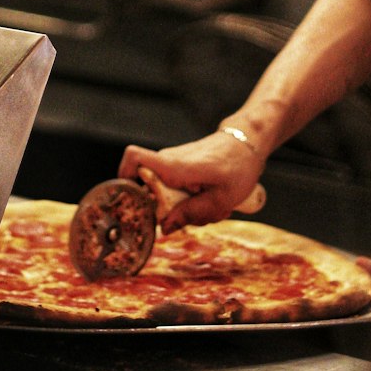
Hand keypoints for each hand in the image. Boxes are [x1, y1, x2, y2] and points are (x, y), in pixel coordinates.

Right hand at [119, 132, 263, 233]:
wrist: (247, 143)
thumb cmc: (238, 167)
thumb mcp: (221, 200)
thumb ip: (191, 214)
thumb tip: (164, 228)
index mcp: (174, 166)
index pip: (134, 158)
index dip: (123, 177)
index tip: (130, 202)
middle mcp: (167, 163)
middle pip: (150, 192)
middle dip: (168, 212)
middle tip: (196, 216)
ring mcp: (172, 166)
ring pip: (164, 195)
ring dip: (184, 208)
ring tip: (210, 207)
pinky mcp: (179, 170)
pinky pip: (174, 191)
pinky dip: (190, 201)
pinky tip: (210, 201)